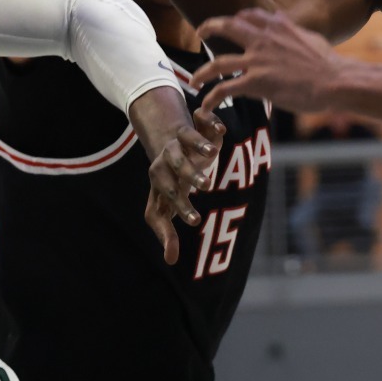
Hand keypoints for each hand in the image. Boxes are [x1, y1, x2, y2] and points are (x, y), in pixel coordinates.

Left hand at [128, 93, 222, 263]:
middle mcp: (168, 158)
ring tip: (213, 153)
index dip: (181, 208)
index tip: (196, 221)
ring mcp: (180, 141)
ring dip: (198, 144)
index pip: (168, 195)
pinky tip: (221, 129)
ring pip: (186, 139)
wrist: (163, 142)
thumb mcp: (163, 206)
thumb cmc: (166, 183)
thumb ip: (165, 232)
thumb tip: (170, 260)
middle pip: (176, 165)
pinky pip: (199, 120)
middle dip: (190, 175)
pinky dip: (208, 121)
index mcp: (160, 180)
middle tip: (206, 186)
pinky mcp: (195, 125)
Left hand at [192, 9, 351, 112]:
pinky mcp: (256, 83)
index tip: (231, 22)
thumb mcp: (310, 37)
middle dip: (209, 28)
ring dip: (202, 72)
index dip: (237, 18)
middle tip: (200, 33)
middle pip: (227, 27)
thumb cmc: (328, 64)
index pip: (249, 15)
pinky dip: (211, 98)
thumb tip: (286, 20)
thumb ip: (292, 29)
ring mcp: (257, 61)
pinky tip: (206, 106)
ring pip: (218, 62)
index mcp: (277, 27)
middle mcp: (263, 39)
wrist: (335, 81)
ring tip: (194, 80)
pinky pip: (225, 89)